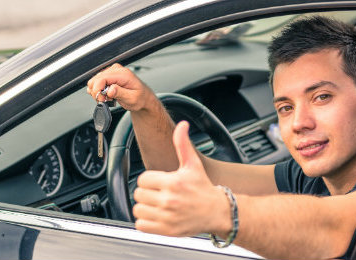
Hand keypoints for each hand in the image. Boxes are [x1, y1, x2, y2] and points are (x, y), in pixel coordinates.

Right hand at [87, 63, 154, 110]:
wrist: (143, 98)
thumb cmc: (140, 98)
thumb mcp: (132, 98)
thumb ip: (120, 93)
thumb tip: (109, 90)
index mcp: (123, 74)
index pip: (102, 78)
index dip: (98, 90)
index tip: (102, 100)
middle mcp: (116, 70)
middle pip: (95, 80)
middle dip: (97, 93)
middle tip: (106, 100)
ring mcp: (111, 72)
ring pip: (94, 81)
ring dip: (98, 92)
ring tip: (108, 98)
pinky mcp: (108, 76)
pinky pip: (96, 83)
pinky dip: (99, 91)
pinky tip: (107, 95)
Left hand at [133, 121, 232, 236]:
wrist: (217, 212)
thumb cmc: (203, 188)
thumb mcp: (193, 164)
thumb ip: (182, 144)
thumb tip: (182, 125)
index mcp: (173, 182)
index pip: (143, 179)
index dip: (149, 180)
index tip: (159, 182)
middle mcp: (169, 200)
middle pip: (139, 194)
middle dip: (147, 193)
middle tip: (159, 193)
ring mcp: (167, 217)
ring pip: (138, 209)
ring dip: (144, 207)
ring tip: (157, 204)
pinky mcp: (166, 230)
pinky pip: (141, 225)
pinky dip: (145, 222)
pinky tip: (156, 216)